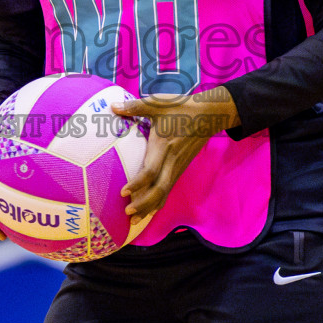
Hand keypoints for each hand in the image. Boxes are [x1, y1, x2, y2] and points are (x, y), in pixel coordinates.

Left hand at [112, 87, 239, 221]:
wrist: (209, 115)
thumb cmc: (181, 108)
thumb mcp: (158, 103)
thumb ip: (135, 106)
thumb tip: (113, 106)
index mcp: (164, 146)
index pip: (150, 171)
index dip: (137, 183)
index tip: (123, 192)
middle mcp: (172, 161)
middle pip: (159, 189)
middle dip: (144, 204)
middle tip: (127, 213)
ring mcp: (178, 167)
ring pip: (165, 192)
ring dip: (150, 207)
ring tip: (134, 219)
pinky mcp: (181, 168)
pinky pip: (169, 189)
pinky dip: (159, 201)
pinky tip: (149, 210)